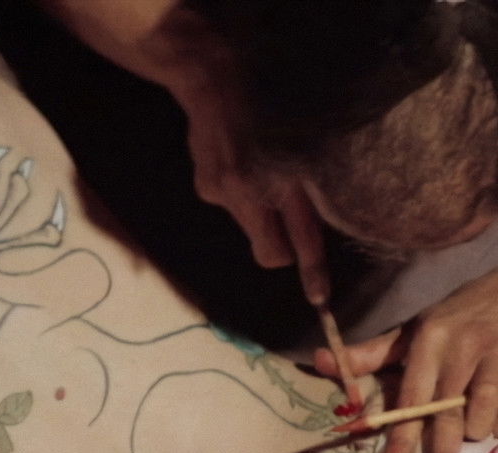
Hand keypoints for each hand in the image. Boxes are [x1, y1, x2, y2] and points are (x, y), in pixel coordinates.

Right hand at [173, 75, 327, 294]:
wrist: (212, 81)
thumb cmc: (270, 105)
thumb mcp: (303, 145)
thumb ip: (306, 186)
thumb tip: (313, 220)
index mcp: (277, 184)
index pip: (298, 242)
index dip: (310, 272)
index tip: (319, 299)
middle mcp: (248, 195)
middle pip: (268, 250)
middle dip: (280, 249)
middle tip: (286, 233)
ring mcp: (221, 194)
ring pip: (250, 222)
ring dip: (258, 208)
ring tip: (257, 170)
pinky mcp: (205, 187)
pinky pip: (232, 202)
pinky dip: (240, 190)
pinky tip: (238, 160)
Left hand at [315, 269, 497, 452]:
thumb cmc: (453, 317)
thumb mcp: (411, 330)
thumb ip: (371, 354)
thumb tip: (320, 361)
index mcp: (429, 341)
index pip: (412, 397)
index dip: (402, 436)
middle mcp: (463, 350)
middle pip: (450, 413)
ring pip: (485, 412)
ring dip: (478, 434)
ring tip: (473, 445)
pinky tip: (493, 437)